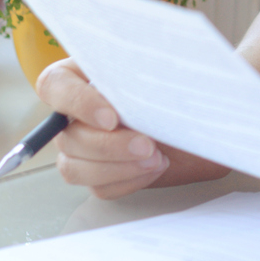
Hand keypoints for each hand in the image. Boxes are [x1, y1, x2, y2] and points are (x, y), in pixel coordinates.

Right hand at [36, 59, 227, 199]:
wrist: (204, 120)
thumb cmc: (181, 86)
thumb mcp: (164, 73)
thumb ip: (140, 76)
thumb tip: (135, 89)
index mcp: (81, 74)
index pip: (54, 85)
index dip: (77, 102)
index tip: (112, 118)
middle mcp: (74, 113)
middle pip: (67, 136)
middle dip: (109, 145)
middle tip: (147, 144)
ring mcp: (82, 147)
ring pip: (75, 168)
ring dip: (116, 167)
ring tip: (156, 158)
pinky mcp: (99, 175)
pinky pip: (100, 188)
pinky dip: (129, 180)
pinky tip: (156, 167)